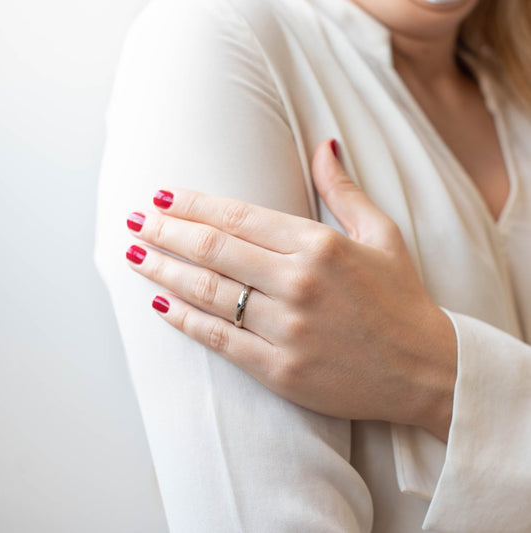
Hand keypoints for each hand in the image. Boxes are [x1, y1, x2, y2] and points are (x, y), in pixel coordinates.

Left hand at [125, 138, 456, 440]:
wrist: (428, 370)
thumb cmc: (403, 299)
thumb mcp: (383, 234)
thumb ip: (343, 190)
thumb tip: (323, 143)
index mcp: (321, 245)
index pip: (238, 217)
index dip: (193, 204)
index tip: (162, 196)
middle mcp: (299, 284)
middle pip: (214, 249)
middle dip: (166, 232)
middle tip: (136, 222)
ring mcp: (287, 329)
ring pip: (208, 292)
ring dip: (164, 271)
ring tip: (134, 255)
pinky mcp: (280, 370)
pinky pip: (220, 340)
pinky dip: (185, 320)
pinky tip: (161, 304)